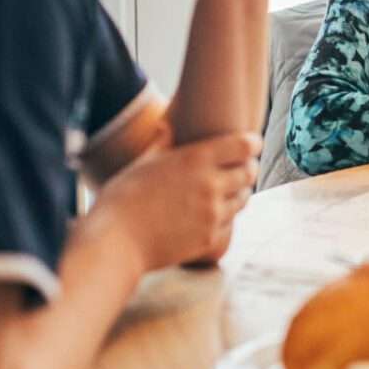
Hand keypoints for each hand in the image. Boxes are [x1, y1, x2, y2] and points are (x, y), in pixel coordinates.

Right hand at [92, 131, 261, 271]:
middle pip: (249, 173)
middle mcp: (210, 185)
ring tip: (228, 190)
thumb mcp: (142, 163)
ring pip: (242, 200)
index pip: (244, 146)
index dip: (251, 143)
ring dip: (239, 193)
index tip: (251, 144)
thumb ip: (162, 144)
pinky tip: (213, 214)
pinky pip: (229, 224)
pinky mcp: (209, 239)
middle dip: (248, 168)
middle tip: (242, 167)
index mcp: (195, 160)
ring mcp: (212, 214)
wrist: (116, 242)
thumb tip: (168, 126)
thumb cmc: (122, 198)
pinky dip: (226, 217)